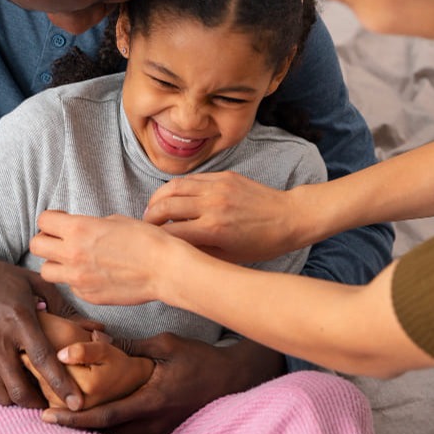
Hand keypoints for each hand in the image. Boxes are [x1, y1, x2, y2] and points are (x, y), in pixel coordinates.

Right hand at [0, 256, 83, 409]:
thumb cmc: (2, 278)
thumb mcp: (35, 282)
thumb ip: (63, 306)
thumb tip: (93, 328)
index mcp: (19, 320)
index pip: (43, 360)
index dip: (62, 384)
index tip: (77, 402)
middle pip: (20, 389)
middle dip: (40, 403)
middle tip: (55, 402)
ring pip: (3, 394)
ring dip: (21, 397)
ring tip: (36, 390)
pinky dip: (5, 385)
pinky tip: (16, 375)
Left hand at [32, 211, 182, 305]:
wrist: (164, 269)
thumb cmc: (146, 240)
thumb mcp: (115, 220)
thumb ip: (89, 225)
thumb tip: (80, 230)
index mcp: (79, 229)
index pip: (43, 221)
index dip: (51, 219)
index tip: (61, 221)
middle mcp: (72, 254)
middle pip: (36, 245)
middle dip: (46, 240)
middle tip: (60, 240)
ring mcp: (78, 278)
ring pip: (46, 271)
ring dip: (56, 263)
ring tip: (72, 260)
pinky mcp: (88, 296)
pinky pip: (70, 287)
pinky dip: (76, 280)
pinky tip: (94, 274)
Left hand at [39, 332, 284, 433]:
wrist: (232, 378)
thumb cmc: (200, 358)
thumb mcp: (166, 345)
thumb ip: (132, 348)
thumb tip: (99, 342)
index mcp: (152, 400)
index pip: (106, 415)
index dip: (75, 417)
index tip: (49, 414)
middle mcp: (153, 421)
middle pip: (106, 433)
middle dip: (74, 428)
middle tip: (44, 417)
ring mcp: (159, 429)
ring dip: (90, 430)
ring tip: (63, 419)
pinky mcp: (163, 429)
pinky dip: (109, 430)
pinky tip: (94, 420)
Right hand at [144, 171, 305, 261]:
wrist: (288, 217)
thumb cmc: (261, 243)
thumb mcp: (229, 257)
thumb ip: (199, 251)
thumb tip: (174, 247)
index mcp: (214, 230)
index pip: (170, 232)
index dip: (156, 239)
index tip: (150, 244)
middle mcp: (212, 205)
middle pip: (165, 206)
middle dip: (149, 217)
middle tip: (145, 226)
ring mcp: (217, 187)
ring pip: (174, 187)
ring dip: (158, 198)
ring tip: (154, 209)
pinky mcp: (223, 176)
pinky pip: (191, 179)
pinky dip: (176, 188)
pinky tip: (172, 197)